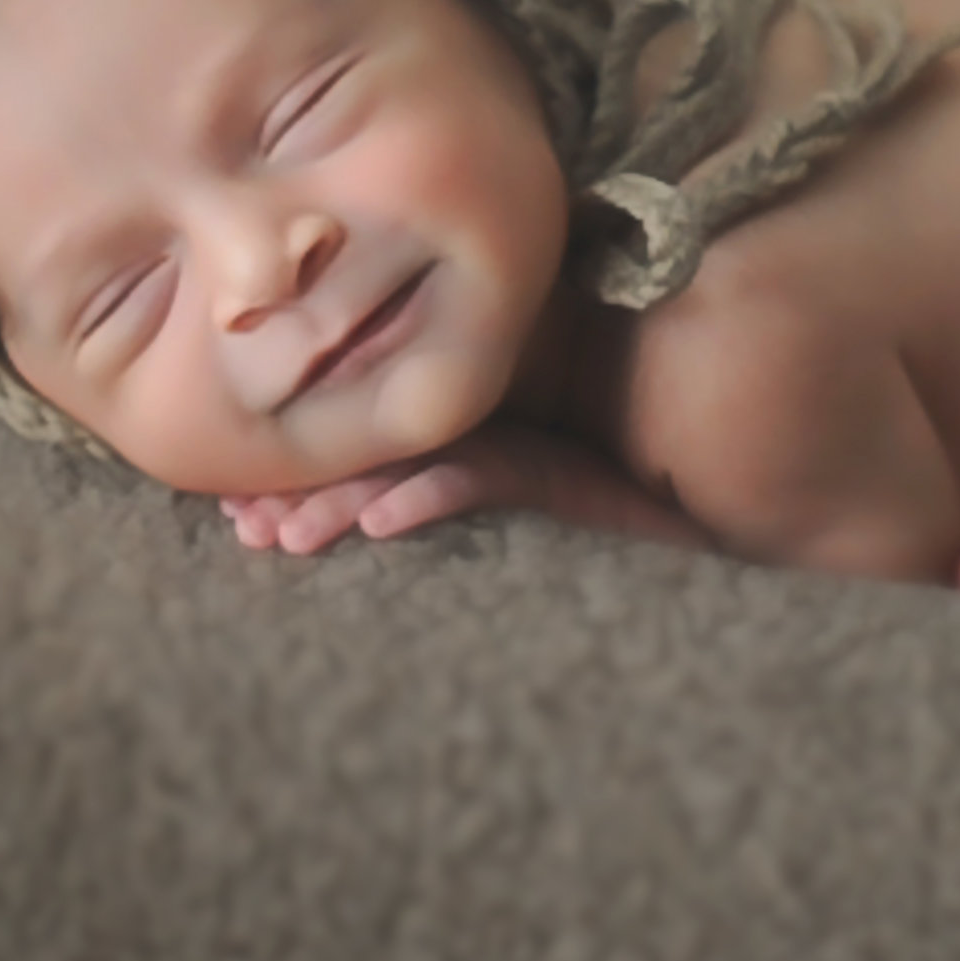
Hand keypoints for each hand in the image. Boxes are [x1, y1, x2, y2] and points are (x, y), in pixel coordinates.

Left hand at [220, 421, 683, 556]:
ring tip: (289, 537)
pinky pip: (495, 473)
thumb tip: (349, 525)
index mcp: (465, 431)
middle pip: (380, 443)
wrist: (724, 504)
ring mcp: (531, 437)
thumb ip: (441, 497)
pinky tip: (384, 521)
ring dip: (349, 496)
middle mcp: (492, 424)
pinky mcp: (572, 467)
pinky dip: (435, 493)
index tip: (235, 519)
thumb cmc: (614, 517)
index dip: (298, 473)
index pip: (368, 443)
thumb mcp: (506, 513)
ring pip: (422, 456)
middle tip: (244, 529)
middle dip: (303, 486)